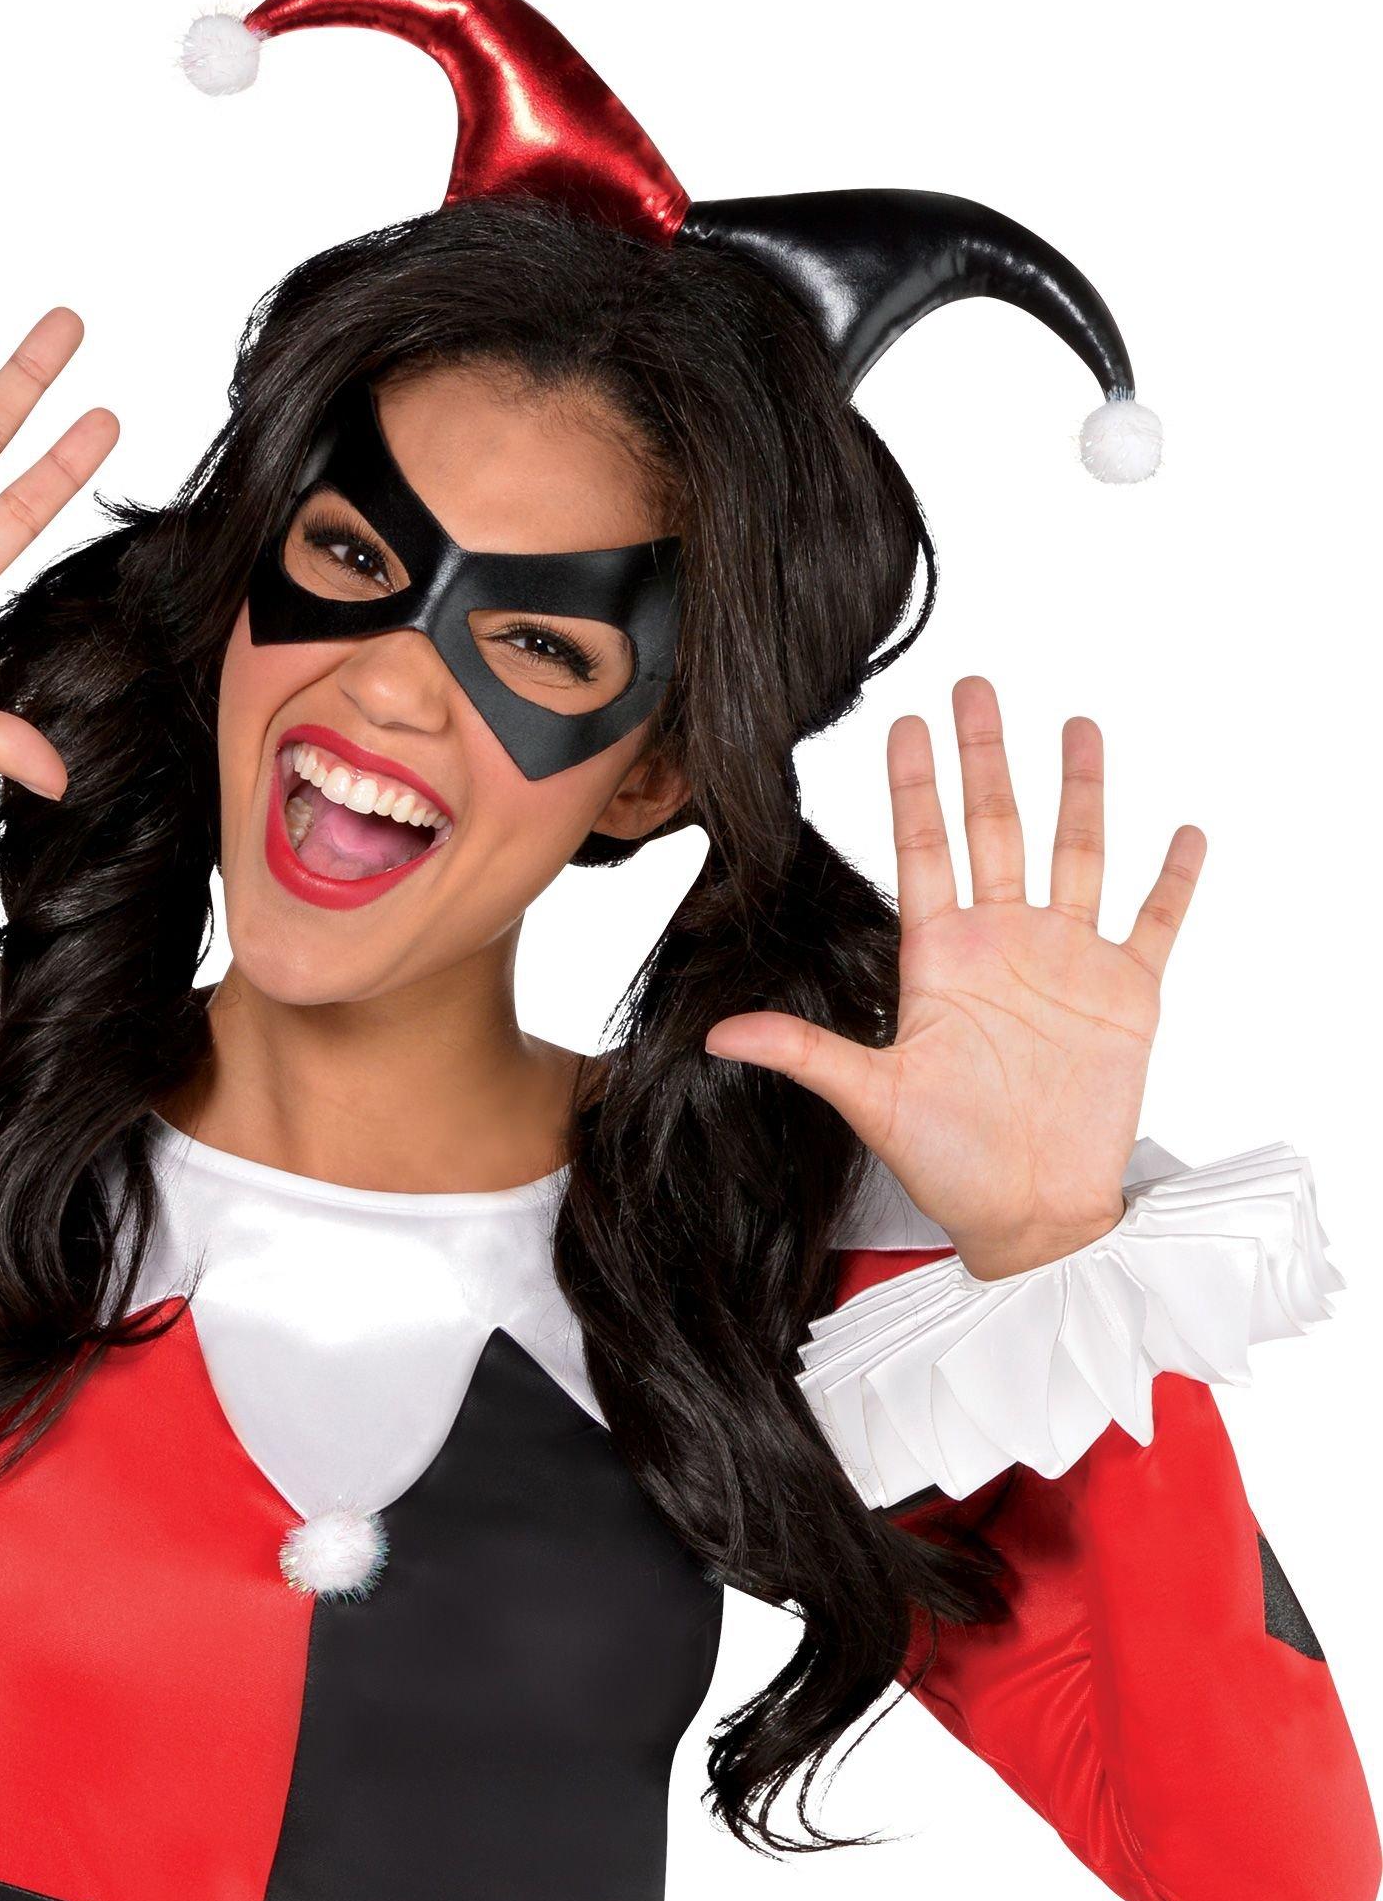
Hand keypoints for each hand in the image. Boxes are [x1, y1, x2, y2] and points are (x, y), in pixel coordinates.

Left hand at [705, 676, 1206, 1279]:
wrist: (1028, 1215)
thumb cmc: (947, 1161)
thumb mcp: (870, 1098)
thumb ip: (805, 1052)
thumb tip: (718, 1033)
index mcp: (940, 957)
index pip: (923, 848)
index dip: (915, 784)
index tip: (904, 721)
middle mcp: (1003, 943)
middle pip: (994, 828)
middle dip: (985, 757)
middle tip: (973, 685)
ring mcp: (1068, 963)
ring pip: (1076, 854)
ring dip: (1079, 792)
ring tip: (1076, 725)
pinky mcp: (1127, 995)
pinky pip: (1155, 922)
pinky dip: (1172, 879)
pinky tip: (1183, 831)